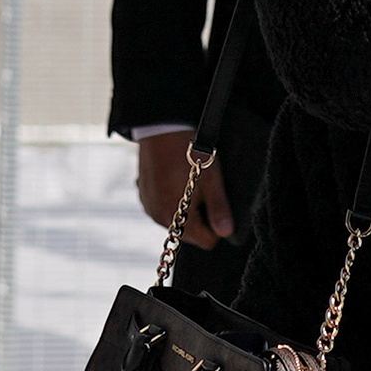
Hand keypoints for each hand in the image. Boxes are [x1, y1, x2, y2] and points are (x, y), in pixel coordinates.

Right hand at [135, 129, 236, 246]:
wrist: (161, 129)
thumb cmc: (190, 153)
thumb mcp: (211, 179)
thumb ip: (219, 209)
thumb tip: (226, 233)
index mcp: (177, 217)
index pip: (206, 241)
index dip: (217, 226)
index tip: (217, 205)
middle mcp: (158, 217)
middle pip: (190, 233)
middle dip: (201, 218)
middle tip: (204, 191)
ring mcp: (149, 207)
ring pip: (177, 221)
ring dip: (186, 210)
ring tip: (189, 183)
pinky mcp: (144, 197)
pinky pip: (164, 209)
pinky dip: (172, 201)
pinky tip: (175, 180)